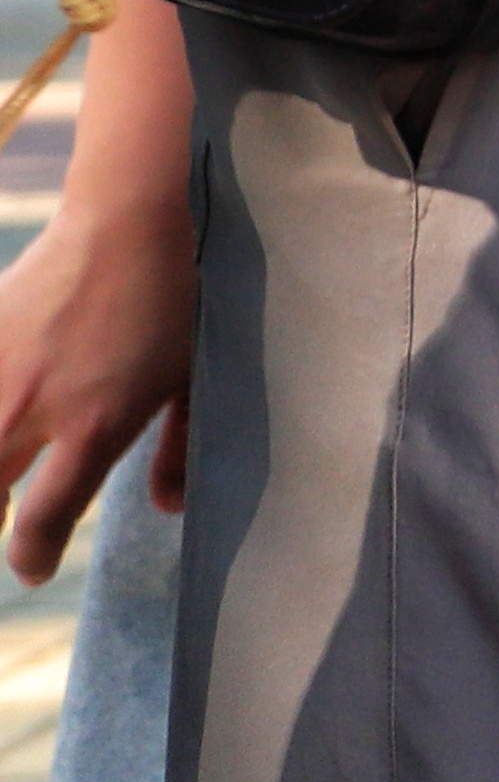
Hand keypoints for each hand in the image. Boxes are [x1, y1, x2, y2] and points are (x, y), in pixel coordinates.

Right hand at [0, 15, 195, 585]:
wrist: (136, 214)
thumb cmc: (181, 296)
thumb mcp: (196, 379)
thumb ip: (181, 450)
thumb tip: (168, 509)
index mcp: (92, 430)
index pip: (40, 525)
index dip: (34, 557)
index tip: (35, 567)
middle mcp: (32, 411)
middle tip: (4, 515)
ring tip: (2, 474)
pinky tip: (3, 406)